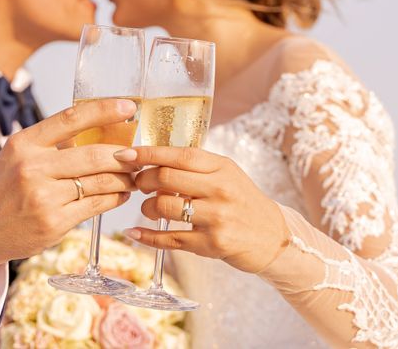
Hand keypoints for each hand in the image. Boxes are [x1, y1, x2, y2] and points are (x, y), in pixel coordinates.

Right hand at [0, 98, 139, 286]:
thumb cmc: (4, 189)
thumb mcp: (17, 156)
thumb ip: (51, 144)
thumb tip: (99, 130)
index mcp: (24, 143)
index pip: (71, 118)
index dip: (104, 110)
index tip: (129, 107)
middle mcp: (33, 167)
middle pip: (94, 155)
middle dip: (124, 155)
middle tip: (138, 155)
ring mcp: (44, 197)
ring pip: (100, 182)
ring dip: (124, 179)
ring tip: (134, 176)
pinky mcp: (54, 222)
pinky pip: (96, 205)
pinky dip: (114, 198)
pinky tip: (121, 194)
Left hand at [114, 146, 288, 273]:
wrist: (274, 237)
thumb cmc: (243, 202)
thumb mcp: (227, 174)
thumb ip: (196, 166)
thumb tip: (153, 157)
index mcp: (222, 167)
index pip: (179, 154)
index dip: (147, 153)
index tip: (124, 153)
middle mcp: (220, 189)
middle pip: (165, 178)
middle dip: (143, 180)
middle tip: (137, 184)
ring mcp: (217, 218)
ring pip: (164, 206)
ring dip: (146, 208)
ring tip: (147, 209)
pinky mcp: (212, 244)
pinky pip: (169, 239)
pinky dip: (147, 237)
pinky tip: (135, 233)